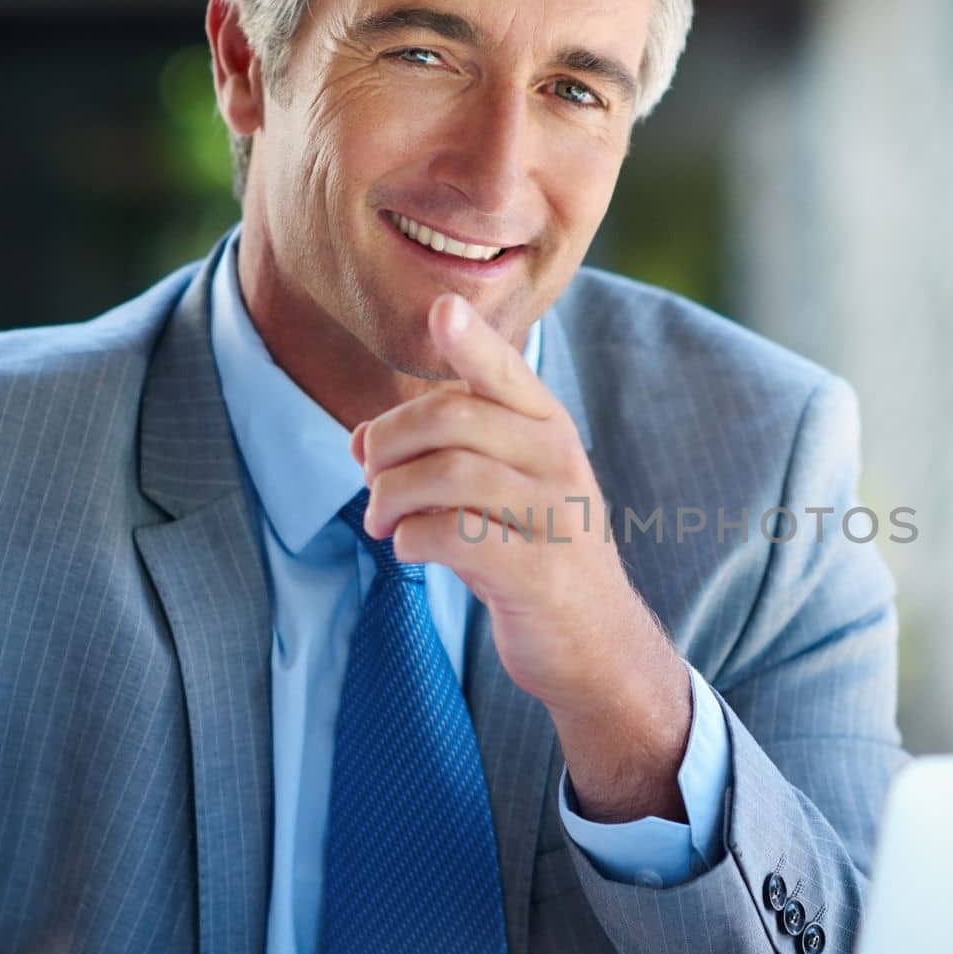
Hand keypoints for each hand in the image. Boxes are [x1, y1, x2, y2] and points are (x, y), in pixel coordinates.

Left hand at [353, 294, 691, 823]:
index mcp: (549, 429)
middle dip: (390, 442)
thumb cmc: (535, 555)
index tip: (441, 309)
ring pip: (448, 475)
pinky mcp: (537, 571)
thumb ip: (443, 455)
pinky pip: (454, 536)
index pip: (507, 372)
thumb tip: (358, 440)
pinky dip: (412, 538)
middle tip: (366, 476)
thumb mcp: (504, 490)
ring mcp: (553, 516)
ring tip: (378, 521)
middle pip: (454, 419)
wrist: (595, 643)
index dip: (472, 341)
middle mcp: (558, 462)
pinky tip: (408, 550)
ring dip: (390, 496)